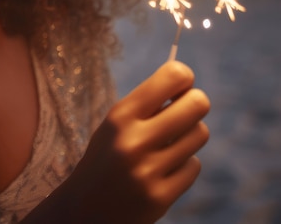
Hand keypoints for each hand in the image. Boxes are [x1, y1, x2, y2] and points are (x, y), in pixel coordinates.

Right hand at [68, 60, 209, 222]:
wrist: (84, 207)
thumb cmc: (107, 155)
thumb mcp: (115, 124)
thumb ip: (147, 105)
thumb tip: (188, 84)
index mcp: (121, 115)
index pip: (171, 78)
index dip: (184, 76)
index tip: (183, 82)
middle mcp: (134, 139)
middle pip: (196, 105)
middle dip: (197, 103)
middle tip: (191, 108)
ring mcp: (148, 170)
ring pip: (199, 134)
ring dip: (191, 135)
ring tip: (174, 140)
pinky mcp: (160, 197)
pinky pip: (193, 166)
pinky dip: (185, 164)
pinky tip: (166, 169)